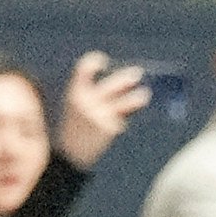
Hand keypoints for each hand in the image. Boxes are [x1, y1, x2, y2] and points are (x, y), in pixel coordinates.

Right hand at [59, 52, 151, 172]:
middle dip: (125, 78)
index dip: (94, 62)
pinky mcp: (109, 129)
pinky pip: (122, 120)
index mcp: (76, 93)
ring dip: (135, 99)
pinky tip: (121, 123)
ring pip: (123, 103)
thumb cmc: (75, 128)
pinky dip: (123, 120)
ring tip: (146, 95)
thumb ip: (94, 96)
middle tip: (138, 73)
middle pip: (111, 84)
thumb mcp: (78, 107)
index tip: (104, 61)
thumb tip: (122, 86)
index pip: (84, 69)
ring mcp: (100, 115)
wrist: (69, 155)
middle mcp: (87, 102)